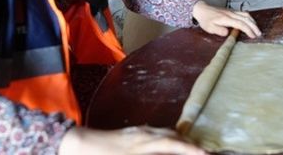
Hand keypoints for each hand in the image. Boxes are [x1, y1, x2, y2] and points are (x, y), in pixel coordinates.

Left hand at [60, 126, 206, 154]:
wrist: (76, 144)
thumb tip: (166, 151)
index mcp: (142, 144)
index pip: (173, 144)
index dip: (191, 150)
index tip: (206, 154)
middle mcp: (143, 134)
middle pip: (173, 136)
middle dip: (190, 145)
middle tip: (204, 153)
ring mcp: (136, 131)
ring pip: (164, 132)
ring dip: (179, 140)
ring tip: (190, 149)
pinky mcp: (130, 132)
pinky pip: (156, 133)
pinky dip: (167, 138)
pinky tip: (167, 145)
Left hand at [191, 0, 260, 38]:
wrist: (202, 9)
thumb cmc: (205, 20)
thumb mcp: (210, 28)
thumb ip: (219, 30)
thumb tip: (228, 33)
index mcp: (226, 18)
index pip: (240, 24)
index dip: (248, 30)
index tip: (253, 36)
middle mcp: (231, 14)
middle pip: (246, 19)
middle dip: (254, 26)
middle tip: (259, 34)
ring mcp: (232, 11)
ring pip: (246, 15)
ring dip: (253, 22)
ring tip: (257, 29)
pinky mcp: (231, 11)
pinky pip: (243, 13)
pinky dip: (249, 18)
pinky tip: (251, 22)